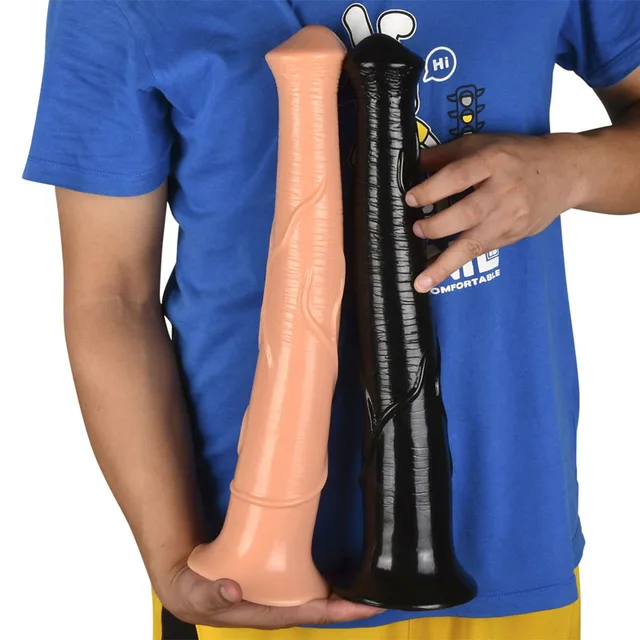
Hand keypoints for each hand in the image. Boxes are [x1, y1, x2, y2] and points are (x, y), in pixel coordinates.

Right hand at [158, 563, 383, 629]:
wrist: (186, 583)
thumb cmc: (195, 593)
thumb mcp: (198, 595)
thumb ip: (213, 595)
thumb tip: (233, 587)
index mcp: (268, 613)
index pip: (313, 614)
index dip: (343, 611)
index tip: (370, 606)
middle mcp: (279, 605)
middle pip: (325, 606)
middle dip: (354, 602)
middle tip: (385, 590)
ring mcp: (279, 593)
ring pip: (318, 594)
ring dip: (344, 589)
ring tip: (372, 577)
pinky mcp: (274, 578)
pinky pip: (305, 579)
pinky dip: (326, 575)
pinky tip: (341, 563)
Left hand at [406, 133, 583, 291]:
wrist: (565, 172)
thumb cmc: (517, 156)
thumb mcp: (483, 143)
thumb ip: (447, 155)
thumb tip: (412, 166)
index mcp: (494, 160)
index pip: (459, 175)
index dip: (432, 189)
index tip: (410, 199)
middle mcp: (504, 190)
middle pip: (468, 213)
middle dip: (438, 226)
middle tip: (417, 229)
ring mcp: (512, 216)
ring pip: (475, 243)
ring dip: (445, 263)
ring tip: (422, 280)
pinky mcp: (515, 235)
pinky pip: (482, 250)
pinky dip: (458, 263)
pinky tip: (437, 275)